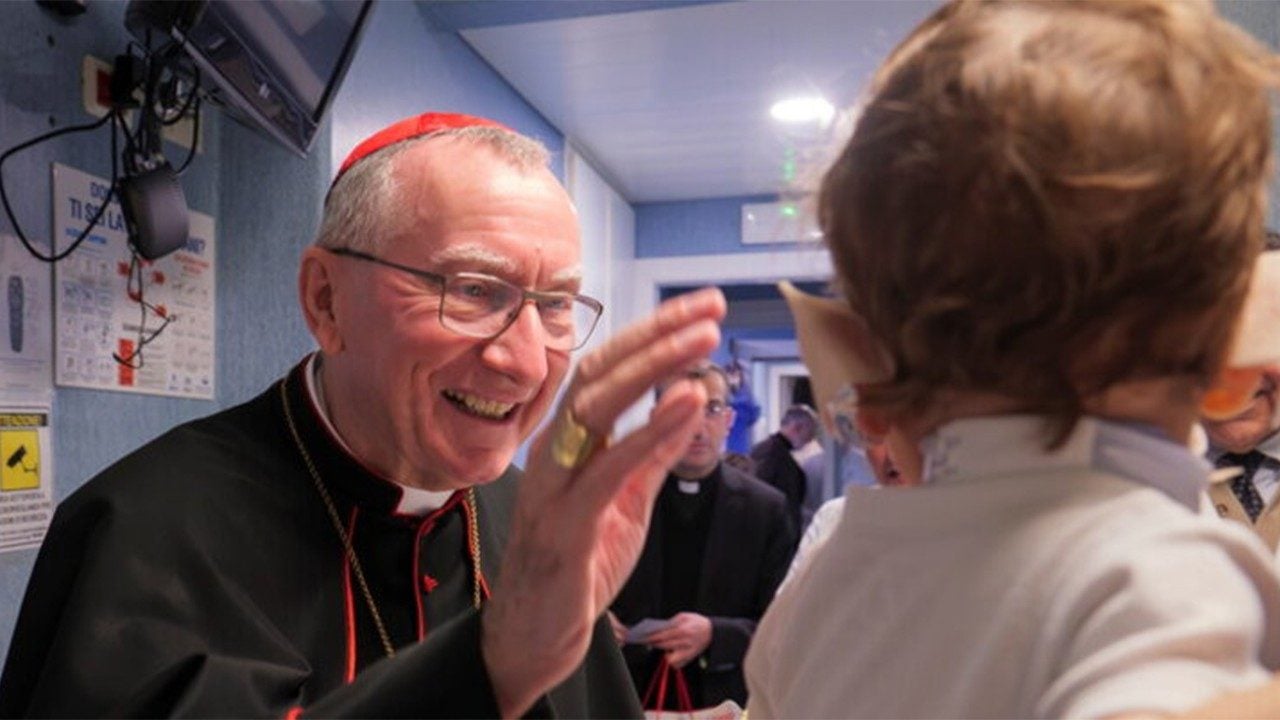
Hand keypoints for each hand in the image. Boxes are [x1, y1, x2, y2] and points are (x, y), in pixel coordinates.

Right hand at [481, 288, 725, 717]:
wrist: (532, 641)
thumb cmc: (574, 571)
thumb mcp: (625, 503)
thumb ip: (649, 455)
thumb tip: (685, 405)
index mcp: (568, 443)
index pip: (608, 371)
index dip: (652, 336)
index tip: (700, 312)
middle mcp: (554, 451)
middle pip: (601, 373)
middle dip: (657, 334)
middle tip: (710, 307)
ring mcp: (555, 484)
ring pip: (598, 406)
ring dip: (654, 367)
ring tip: (702, 339)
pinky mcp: (565, 522)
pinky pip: (608, 466)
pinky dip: (647, 430)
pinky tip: (684, 402)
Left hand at [646, 612, 711, 668]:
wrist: (713, 632)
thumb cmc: (697, 622)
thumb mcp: (685, 616)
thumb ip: (672, 621)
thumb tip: (659, 627)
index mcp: (684, 630)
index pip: (664, 634)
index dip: (652, 636)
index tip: (643, 636)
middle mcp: (686, 642)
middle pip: (665, 645)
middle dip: (653, 643)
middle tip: (645, 641)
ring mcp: (688, 652)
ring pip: (670, 657)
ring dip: (663, 652)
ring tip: (658, 646)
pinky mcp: (690, 658)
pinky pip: (677, 663)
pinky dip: (671, 660)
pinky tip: (668, 653)